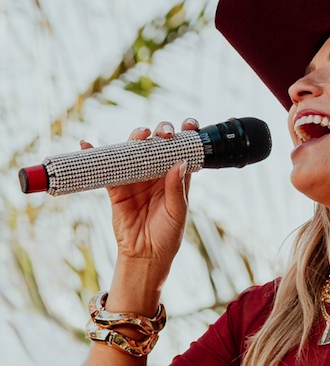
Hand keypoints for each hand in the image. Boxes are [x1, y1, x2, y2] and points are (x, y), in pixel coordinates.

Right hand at [80, 118, 198, 263]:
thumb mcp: (177, 212)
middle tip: (164, 134)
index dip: (186, 134)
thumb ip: (176, 188)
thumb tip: (179, 162)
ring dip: (135, 138)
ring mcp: (135, 178)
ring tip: (140, 134)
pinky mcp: (116, 188)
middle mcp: (156, 173)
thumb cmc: (167, 234)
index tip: (190, 125)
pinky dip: (95, 155)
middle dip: (162, 132)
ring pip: (134, 151)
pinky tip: (88, 144)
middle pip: (158, 144)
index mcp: (176, 176)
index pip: (182, 150)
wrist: (145, 255)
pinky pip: (105, 169)